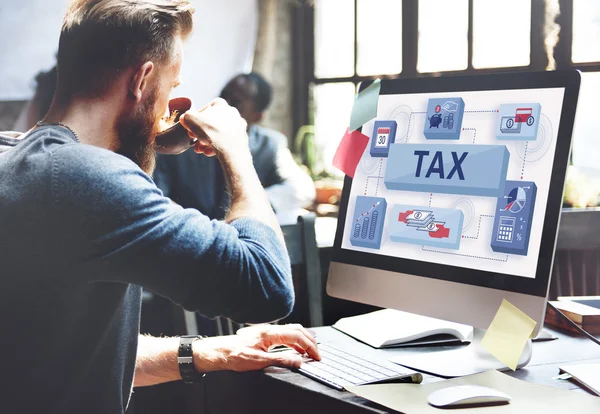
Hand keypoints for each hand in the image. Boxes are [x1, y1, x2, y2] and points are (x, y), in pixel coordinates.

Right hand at [179, 98, 248, 157]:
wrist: (230, 148)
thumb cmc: (211, 131)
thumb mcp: (190, 119)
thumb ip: (186, 116)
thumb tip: (185, 118)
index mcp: (220, 104)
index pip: (204, 109)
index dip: (195, 119)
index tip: (190, 128)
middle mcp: (232, 112)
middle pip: (211, 123)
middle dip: (200, 133)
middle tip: (193, 140)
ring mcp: (238, 126)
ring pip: (218, 133)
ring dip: (207, 142)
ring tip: (200, 149)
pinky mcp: (241, 138)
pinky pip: (226, 141)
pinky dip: (217, 147)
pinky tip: (209, 153)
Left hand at [193, 324, 320, 372]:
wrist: (220, 352)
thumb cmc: (234, 355)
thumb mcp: (259, 361)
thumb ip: (280, 360)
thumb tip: (298, 361)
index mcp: (270, 333)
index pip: (297, 336)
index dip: (309, 346)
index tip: (316, 356)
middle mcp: (270, 329)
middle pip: (297, 330)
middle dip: (310, 341)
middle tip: (317, 354)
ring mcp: (268, 331)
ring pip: (292, 330)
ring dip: (304, 339)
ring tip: (311, 351)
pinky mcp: (265, 335)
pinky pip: (285, 334)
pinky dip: (295, 340)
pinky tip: (297, 348)